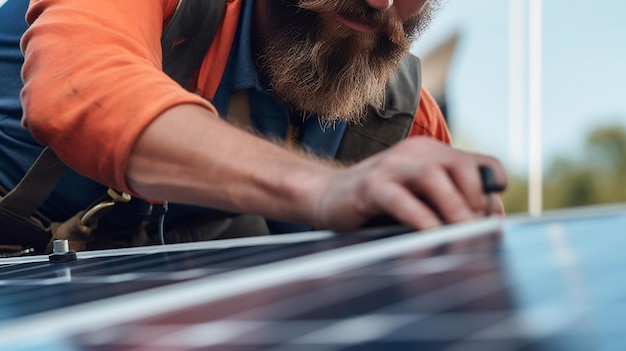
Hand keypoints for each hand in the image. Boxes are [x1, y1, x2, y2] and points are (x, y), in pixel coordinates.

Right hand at [311, 137, 506, 230]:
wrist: (327, 195)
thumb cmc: (380, 202)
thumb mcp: (420, 196)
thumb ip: (450, 201)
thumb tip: (489, 220)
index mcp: (431, 152)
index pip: (480, 163)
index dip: (492, 190)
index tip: (490, 218)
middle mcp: (414, 153)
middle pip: (460, 166)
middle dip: (475, 200)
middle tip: (476, 229)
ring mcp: (390, 167)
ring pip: (433, 176)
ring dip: (453, 207)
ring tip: (460, 233)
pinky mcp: (369, 187)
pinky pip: (401, 200)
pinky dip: (421, 219)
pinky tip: (430, 235)